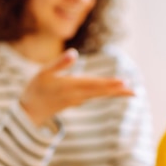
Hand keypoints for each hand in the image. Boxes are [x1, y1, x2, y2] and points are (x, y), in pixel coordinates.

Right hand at [20, 49, 134, 125]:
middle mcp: (77, 94)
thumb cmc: (36, 89)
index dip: (108, 83)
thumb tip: (74, 53)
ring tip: (130, 92)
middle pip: (101, 92)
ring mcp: (78, 99)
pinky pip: (95, 97)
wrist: (30, 112)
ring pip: (99, 95)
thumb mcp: (44, 73)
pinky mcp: (77, 101)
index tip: (123, 83)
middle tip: (135, 92)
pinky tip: (115, 92)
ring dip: (115, 93)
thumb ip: (60, 63)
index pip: (93, 84)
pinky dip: (106, 94)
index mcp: (70, 86)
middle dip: (118, 91)